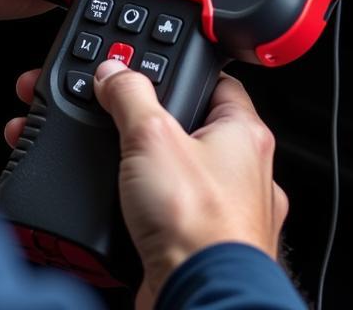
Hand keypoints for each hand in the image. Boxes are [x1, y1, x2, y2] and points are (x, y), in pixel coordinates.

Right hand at [4, 66, 287, 309]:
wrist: (199, 299)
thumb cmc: (199, 226)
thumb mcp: (151, 135)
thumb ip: (129, 94)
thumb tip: (114, 72)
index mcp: (244, 133)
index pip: (214, 81)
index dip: (178, 70)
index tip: (146, 67)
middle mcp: (242, 173)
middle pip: (187, 126)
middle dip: (145, 121)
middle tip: (114, 113)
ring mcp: (222, 212)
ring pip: (173, 172)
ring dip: (137, 165)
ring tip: (108, 158)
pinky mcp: (197, 245)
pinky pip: (163, 211)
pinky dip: (136, 204)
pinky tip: (116, 201)